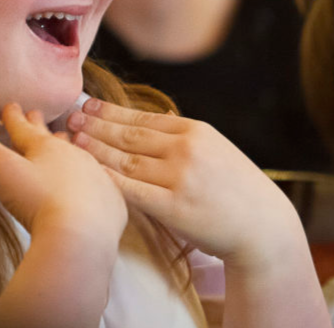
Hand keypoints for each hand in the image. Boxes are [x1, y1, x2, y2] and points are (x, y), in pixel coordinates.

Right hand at [0, 103, 126, 246]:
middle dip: (41, 127)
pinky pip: (102, 185)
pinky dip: (93, 182)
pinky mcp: (111, 201)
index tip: (11, 106)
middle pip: (52, 138)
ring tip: (65, 141)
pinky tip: (92, 185)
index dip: (14, 117)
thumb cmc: (38, 201)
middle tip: (36, 115)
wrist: (81, 236)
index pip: (24, 128)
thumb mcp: (2, 170)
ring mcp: (96, 177)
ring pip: (80, 157)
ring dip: (70, 150)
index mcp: (45, 147)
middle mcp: (73, 155)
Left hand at [67, 98, 301, 272]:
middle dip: (96, 125)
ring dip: (96, 149)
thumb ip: (185, 138)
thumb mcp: (217, 151)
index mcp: (196, 130)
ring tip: (72, 141)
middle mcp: (186, 149)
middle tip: (69, 118)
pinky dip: (108, 179)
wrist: (264, 227)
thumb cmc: (238, 191)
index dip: (111, 112)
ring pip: (126, 159)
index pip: (144, 117)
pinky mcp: (174, 207)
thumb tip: (155, 123)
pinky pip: (132, 189)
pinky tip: (89, 173)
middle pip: (130, 134)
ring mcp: (180, 177)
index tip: (88, 106)